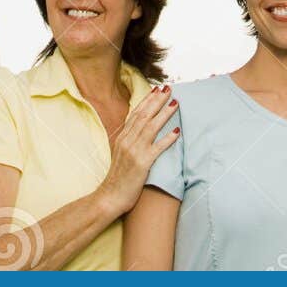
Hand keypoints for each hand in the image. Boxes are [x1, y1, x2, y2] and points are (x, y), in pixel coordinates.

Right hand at [100, 86, 178, 217]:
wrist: (109, 197)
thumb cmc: (117, 178)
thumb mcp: (120, 154)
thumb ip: (129, 141)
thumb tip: (139, 131)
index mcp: (122, 137)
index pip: (136, 114)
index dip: (147, 101)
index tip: (157, 90)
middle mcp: (127, 141)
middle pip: (144, 116)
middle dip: (157, 101)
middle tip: (169, 89)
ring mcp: (134, 151)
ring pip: (151, 127)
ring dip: (164, 113)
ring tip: (175, 103)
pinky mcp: (141, 164)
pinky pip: (157, 148)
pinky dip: (167, 138)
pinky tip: (177, 131)